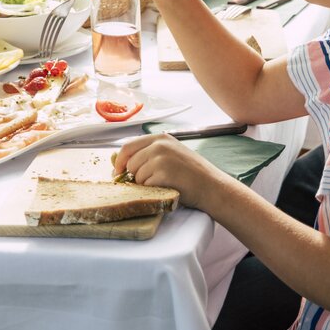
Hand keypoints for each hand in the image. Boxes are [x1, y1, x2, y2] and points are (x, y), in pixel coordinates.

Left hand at [114, 134, 230, 209]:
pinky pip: (146, 185)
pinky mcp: (163, 172)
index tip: (118, 172)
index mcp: (160, 138)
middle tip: (148, 183)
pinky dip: (153, 190)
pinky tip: (168, 187)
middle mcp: (159, 144)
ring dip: (146, 184)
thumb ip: (150, 153)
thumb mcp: (172, 154)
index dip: (120, 162)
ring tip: (164, 184)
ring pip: (137, 175)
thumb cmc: (192, 173)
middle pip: (130, 162)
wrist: (212, 185)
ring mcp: (161, 158)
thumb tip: (122, 165)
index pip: (128, 146)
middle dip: (134, 176)